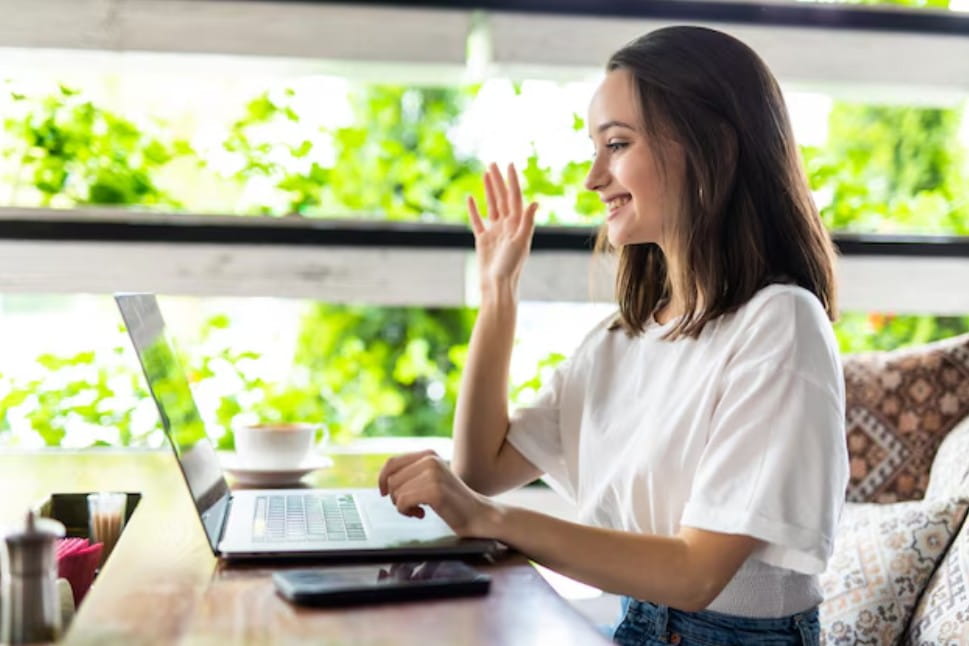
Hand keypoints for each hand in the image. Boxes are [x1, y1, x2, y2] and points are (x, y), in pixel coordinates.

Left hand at [377, 450, 500, 537]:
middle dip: (396, 497)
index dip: (382, 479)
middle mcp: (430, 460)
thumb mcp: (431, 480)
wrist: (478, 515)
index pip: (392, 462)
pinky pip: (403, 502)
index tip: (383, 493)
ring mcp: (433, 474)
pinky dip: (407, 512)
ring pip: (396, 492)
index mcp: (429, 455)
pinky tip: (422, 514)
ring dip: (403, 506)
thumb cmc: (452, 501)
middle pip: (392, 480)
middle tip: (413, 506)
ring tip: (419, 510)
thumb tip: (383, 480)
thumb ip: (412, 474)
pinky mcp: (434, 490)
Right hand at [469, 163, 538, 287]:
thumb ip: (527, 222)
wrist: (497, 285)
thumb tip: (535, 202)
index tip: (509, 164)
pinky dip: (474, 209)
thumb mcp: (521, 242)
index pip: (514, 197)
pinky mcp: (483, 239)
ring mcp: (495, 232)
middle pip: (502, 198)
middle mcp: (507, 226)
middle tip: (493, 162)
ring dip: (488, 190)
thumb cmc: (511, 266)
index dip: (512, 180)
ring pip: (491, 205)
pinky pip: (478, 221)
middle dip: (498, 180)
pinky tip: (471, 198)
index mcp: (517, 224)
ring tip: (485, 173)